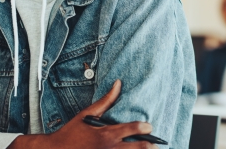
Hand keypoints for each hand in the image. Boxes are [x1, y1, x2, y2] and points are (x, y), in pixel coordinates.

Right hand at [8, 80, 155, 148]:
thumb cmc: (71, 133)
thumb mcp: (87, 114)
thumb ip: (105, 100)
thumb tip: (118, 84)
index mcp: (107, 134)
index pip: (134, 129)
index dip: (145, 128)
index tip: (149, 127)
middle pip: (139, 148)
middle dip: (151, 146)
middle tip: (155, 144)